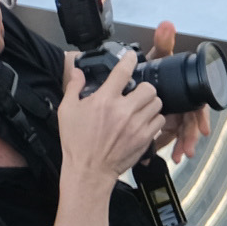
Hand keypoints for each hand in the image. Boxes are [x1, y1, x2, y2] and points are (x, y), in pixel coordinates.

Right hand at [55, 46, 166, 191]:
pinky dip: (154, 119)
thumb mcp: (67, 111)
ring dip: (150, 103)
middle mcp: (123, 110)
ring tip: (141, 107)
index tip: (132, 56)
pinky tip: (144, 121)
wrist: (89, 169)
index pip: (122, 72)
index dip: (129, 60)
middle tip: (136, 93)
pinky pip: (159, 121)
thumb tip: (77, 71)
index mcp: (104, 100)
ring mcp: (136, 125)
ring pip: (157, 103)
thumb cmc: (76, 141)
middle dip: (143, 87)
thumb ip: (74, 87)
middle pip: (148, 88)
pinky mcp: (145, 138)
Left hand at [147, 20, 213, 164]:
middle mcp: (182, 105)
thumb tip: (167, 25)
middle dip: (191, 137)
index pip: (197, 106)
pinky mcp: (164, 126)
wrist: (139, 86)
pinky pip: (169, 138)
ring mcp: (174, 117)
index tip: (203, 129)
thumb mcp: (158, 57)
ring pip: (182, 133)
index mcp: (183, 91)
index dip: (201, 118)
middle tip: (189, 147)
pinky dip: (171, 146)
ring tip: (182, 154)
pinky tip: (171, 154)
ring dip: (183, 144)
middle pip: (191, 124)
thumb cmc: (154, 70)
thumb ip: (163, 42)